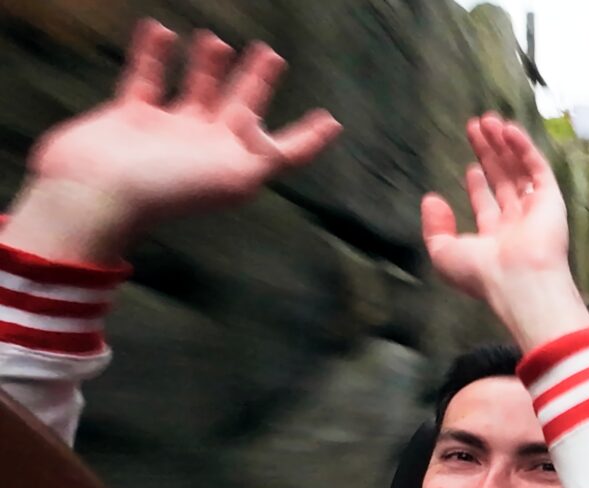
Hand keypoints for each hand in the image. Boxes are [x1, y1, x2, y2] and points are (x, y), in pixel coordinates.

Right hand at [0, 20, 339, 263]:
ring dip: (208, 67)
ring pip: (196, 92)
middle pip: (241, 110)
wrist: (95, 195)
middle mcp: (206, 150)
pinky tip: (159, 30)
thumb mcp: (231, 178)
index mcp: (235, 166)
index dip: (308, 138)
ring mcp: (168, 133)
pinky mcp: (131, 118)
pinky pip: (146, 78)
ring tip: (216, 40)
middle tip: (270, 53)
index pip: (283, 151)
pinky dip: (152, 54)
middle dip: (257, 82)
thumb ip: (261, 153)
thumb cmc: (164, 191)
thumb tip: (260, 123)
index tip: (331, 120)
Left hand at [421, 114, 588, 349]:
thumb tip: (432, 200)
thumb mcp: (444, 254)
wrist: (520, 282)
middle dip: (488, 154)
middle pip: (502, 180)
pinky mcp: (551, 200)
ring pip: (519, 170)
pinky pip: (538, 168)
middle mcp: (517, 223)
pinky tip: (508, 130)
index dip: (478, 184)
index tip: (469, 166)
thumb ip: (435, 227)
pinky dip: (524, 148)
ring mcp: (536, 210)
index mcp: (495, 239)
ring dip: (504, 144)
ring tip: (488, 120)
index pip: (488, 204)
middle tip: (475, 128)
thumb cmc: (483, 274)